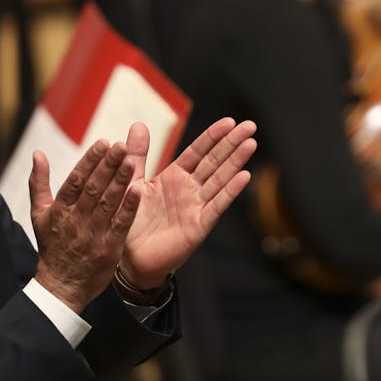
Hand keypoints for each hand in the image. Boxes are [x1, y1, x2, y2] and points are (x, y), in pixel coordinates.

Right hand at [29, 139, 141, 311]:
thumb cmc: (52, 246)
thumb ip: (39, 183)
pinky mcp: (109, 249)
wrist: (62, 286)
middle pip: (93, 189)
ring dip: (120, 181)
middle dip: (108, 166)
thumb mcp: (39, 215)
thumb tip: (37, 153)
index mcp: (60, 210)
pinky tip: (139, 190)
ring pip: (108, 204)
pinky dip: (129, 208)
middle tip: (121, 146)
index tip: (103, 143)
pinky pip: (121, 225)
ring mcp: (93, 235)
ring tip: (131, 161)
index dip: (89, 161)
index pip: (75, 181)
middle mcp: (76, 220)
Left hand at [117, 118, 256, 289]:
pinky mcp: (199, 226)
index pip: (198, 152)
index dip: (213, 136)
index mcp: (175, 177)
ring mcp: (197, 207)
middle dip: (232, 143)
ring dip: (236, 161)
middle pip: (215, 161)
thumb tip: (139, 124)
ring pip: (220, 179)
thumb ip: (137, 154)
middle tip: (251, 125)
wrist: (129, 258)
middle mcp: (190, 189)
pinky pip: (216, 205)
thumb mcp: (131, 182)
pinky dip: (230, 191)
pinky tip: (244, 176)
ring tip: (251, 143)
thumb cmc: (131, 221)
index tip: (229, 121)